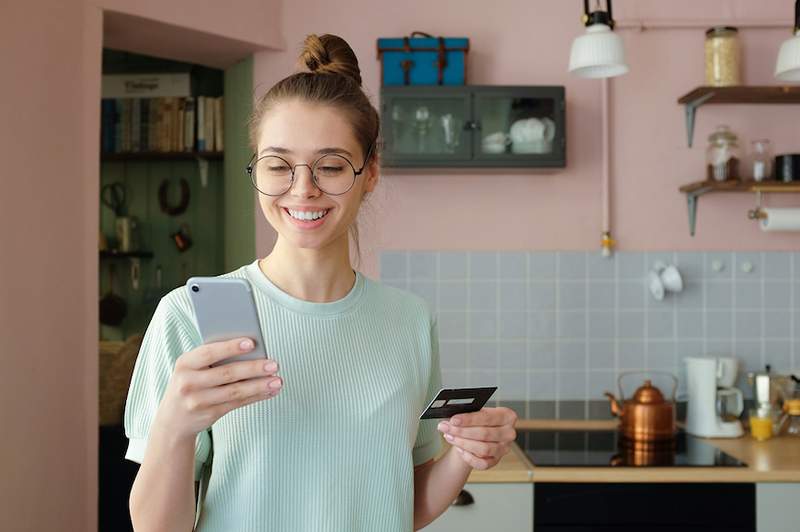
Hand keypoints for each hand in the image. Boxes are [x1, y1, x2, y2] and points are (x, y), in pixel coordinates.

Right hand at [157, 337, 282, 439]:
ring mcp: (198, 401)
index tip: (251, 342)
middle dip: (253, 368)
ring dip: (259, 385)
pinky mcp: (209, 415)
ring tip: (277, 380)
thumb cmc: (190, 383)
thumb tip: (250, 348)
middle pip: (227, 373)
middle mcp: (188, 382)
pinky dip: (256, 396)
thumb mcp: (192, 368)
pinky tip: (270, 391)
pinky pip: (237, 403)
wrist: (172, 420)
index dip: (230, 347)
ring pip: (235, 391)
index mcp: (184, 363)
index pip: (209, 353)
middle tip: (274, 364)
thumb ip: (213, 358)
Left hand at [436, 407, 516, 469]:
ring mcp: (504, 449)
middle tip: (445, 428)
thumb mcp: (475, 412)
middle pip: (484, 434)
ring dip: (463, 443)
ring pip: (483, 449)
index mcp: (507, 416)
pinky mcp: (496, 461)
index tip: (453, 420)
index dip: (469, 419)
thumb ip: (467, 413)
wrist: (479, 433)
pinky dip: (469, 457)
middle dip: (462, 431)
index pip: (488, 417)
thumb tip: (450, 418)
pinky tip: (459, 449)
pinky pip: (482, 463)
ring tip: (449, 437)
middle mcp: (509, 433)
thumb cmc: (477, 421)